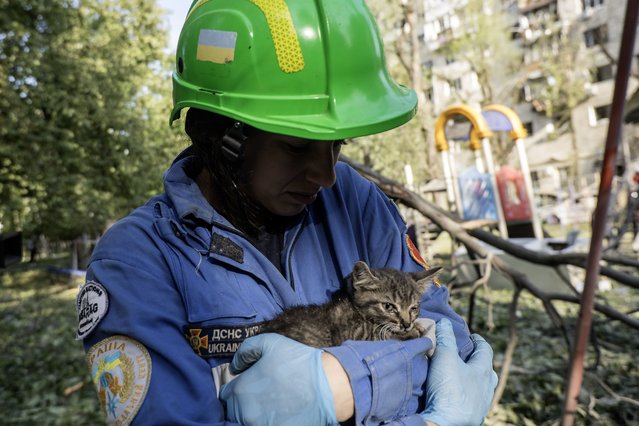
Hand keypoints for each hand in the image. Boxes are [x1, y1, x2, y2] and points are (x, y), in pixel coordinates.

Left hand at [219, 333, 336, 425]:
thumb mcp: (269, 343)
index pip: (225, 395)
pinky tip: (279, 412)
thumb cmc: (298, 362)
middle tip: (260, 394)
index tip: (249, 385)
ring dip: (253, 414)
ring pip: (245, 421)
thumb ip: (245, 350)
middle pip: (233, 411)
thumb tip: (235, 366)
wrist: (328, 386)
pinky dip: (266, 421)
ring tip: (270, 405)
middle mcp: (245, 413)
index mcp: (240, 391)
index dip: (236, 388)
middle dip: (242, 403)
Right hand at [421, 318, 497, 425]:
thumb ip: (445, 338)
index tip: (473, 336)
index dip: (479, 340)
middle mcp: (487, 388)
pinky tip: (456, 394)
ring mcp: (481, 404)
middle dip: (478, 361)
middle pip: (487, 369)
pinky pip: (473, 400)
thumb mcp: (445, 357)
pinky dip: (466, 393)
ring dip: (472, 378)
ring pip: (481, 387)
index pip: (486, 350)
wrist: (447, 424)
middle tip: (467, 355)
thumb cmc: (449, 390)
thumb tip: (445, 322)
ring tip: (460, 375)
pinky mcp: (472, 416)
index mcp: (484, 370)